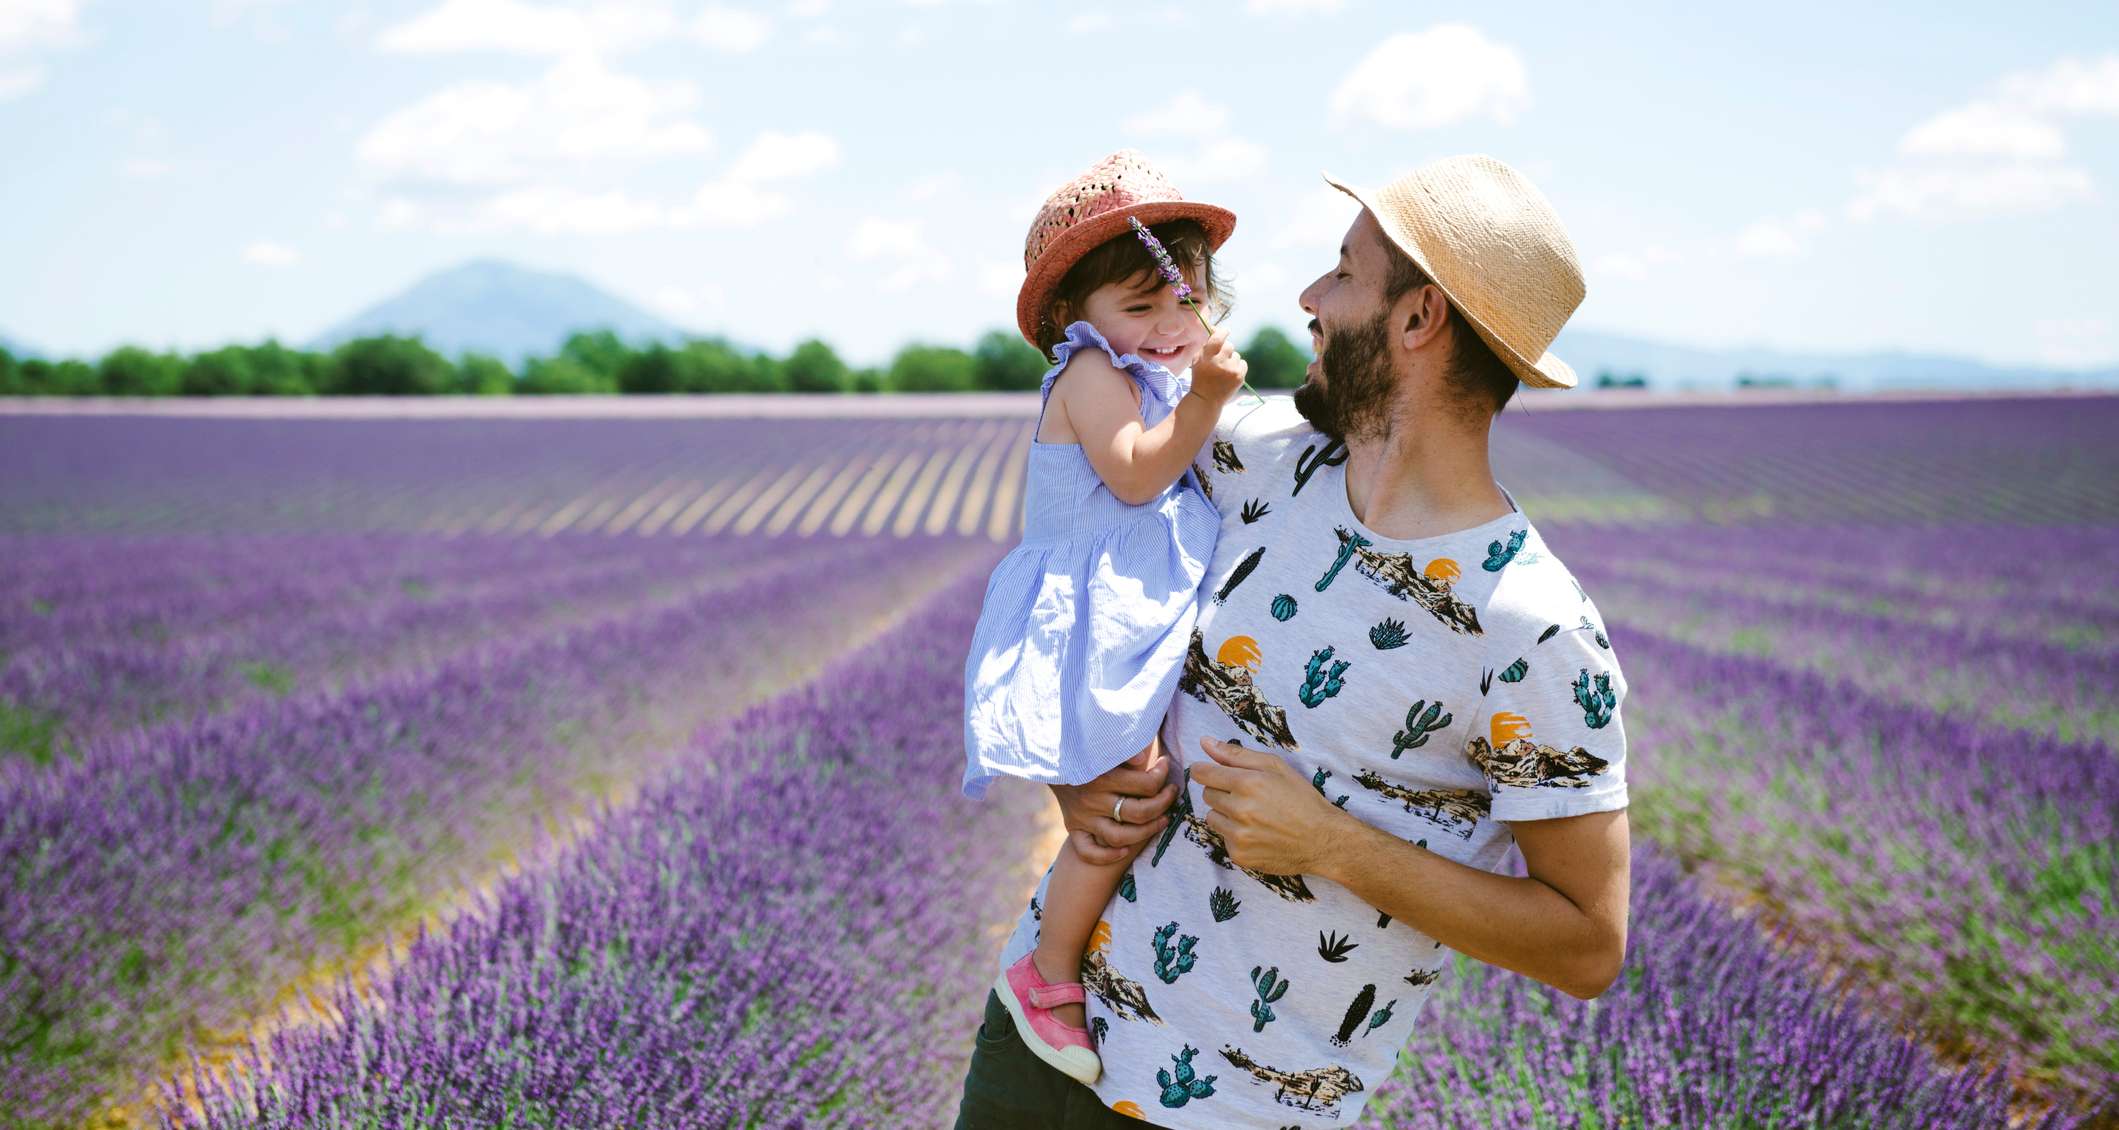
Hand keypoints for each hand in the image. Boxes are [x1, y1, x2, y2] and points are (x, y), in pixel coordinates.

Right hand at [1047, 738, 1177, 865]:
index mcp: (1103, 776)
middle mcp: (1093, 800)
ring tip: (1162, 820)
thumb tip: (1144, 757)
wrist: (1051, 762)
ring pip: (1120, 837)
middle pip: (1138, 812)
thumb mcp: (1104, 747)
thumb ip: (1125, 751)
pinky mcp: (1074, 829)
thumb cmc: (1087, 753)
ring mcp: (1083, 818)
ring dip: (1147, 832)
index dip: (1162, 776)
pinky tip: (1125, 850)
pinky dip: (1107, 856)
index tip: (1165, 767)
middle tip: (1171, 794)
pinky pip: (1088, 852)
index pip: (1145, 784)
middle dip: (1163, 805)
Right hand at [1189, 327, 1246, 405]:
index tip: (1226, 331)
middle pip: (1229, 345)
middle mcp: (1219, 363)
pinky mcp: (1239, 377)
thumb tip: (1217, 329)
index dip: (1223, 332)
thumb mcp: (1198, 360)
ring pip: (1236, 355)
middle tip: (1221, 357)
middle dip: (1226, 349)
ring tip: (1224, 370)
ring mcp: (1230, 370)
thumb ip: (1207, 345)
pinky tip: (1230, 374)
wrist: (1206, 399)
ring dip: (1231, 359)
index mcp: (1206, 358)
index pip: (1218, 338)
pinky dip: (1238, 367)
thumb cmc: (1201, 377)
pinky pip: (1243, 363)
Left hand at [1189, 736, 1344, 874]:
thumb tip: (1205, 742)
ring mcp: (1238, 835)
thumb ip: (1236, 754)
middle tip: (1246, 795)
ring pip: (1212, 818)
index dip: (1206, 771)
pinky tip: (1257, 833)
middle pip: (1207, 795)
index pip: (1202, 773)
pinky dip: (1235, 834)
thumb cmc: (1301, 799)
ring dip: (1225, 814)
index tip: (1212, 773)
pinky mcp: (1239, 855)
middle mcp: (1239, 810)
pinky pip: (1223, 838)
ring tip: (1252, 815)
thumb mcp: (1275, 767)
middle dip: (1221, 792)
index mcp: (1247, 783)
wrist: (1322, 840)